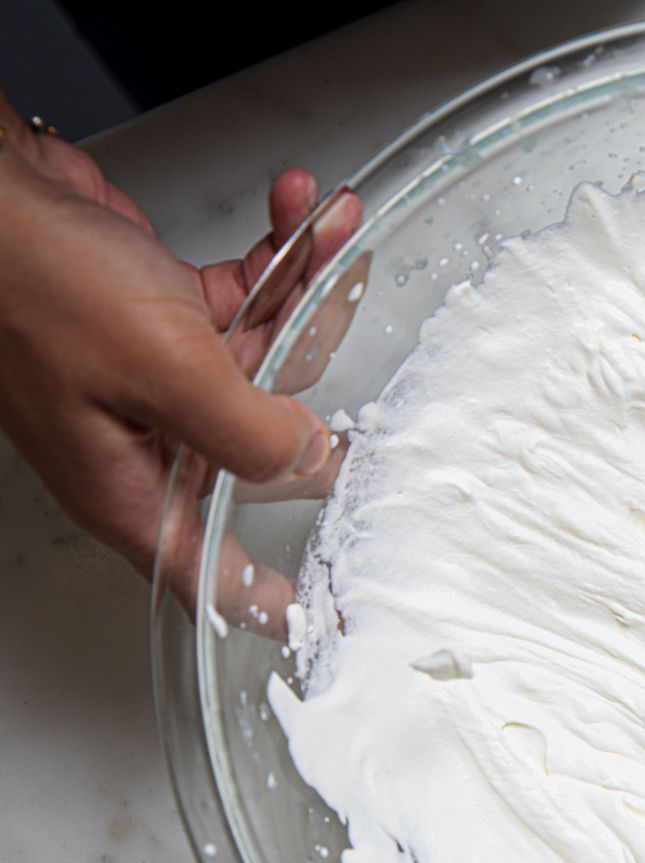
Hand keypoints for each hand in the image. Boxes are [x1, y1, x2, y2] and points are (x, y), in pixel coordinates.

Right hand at [0, 93, 361, 612]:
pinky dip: (275, 255)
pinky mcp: (163, 319)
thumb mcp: (162, 373)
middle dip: (317, 370)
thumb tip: (310, 461)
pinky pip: (245, 299)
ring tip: (328, 224)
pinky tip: (296, 209)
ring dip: (306, 284)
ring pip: (269, 356)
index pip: (216, 575)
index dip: (274, 599)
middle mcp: (150, 443)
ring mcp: (159, 380)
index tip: (330, 614)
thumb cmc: (30, 281)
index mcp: (136, 490)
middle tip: (355, 322)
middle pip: (270, 444)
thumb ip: (248, 433)